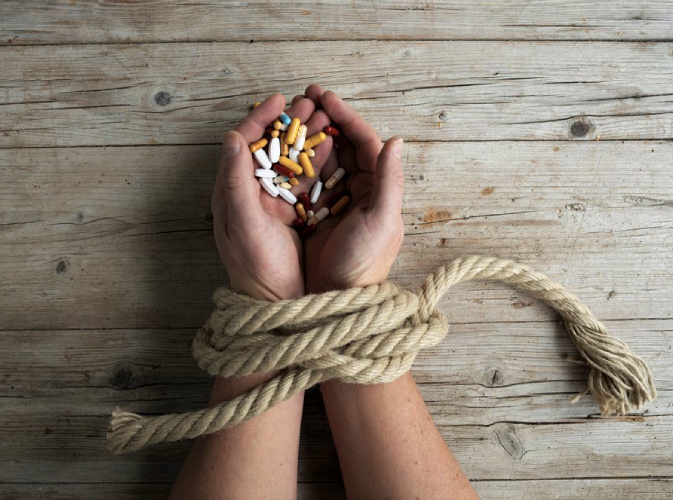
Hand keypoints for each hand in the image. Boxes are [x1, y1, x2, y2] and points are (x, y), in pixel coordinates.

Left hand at [211, 93, 332, 300]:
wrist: (276, 302)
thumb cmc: (256, 267)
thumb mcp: (245, 224)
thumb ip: (235, 181)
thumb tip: (231, 137)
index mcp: (232, 192)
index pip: (243, 145)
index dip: (260, 119)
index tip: (280, 99)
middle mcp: (250, 193)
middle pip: (269, 148)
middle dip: (290, 124)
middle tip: (310, 102)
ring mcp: (272, 203)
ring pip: (290, 161)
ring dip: (307, 138)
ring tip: (326, 118)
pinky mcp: (291, 214)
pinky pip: (305, 181)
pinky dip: (318, 162)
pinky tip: (334, 148)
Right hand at [301, 85, 404, 292]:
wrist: (338, 299)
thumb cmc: (365, 261)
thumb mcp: (382, 220)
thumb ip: (390, 180)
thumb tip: (396, 139)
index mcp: (379, 188)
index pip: (365, 142)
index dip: (346, 116)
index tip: (325, 96)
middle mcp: (360, 190)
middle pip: (343, 145)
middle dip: (325, 119)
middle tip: (304, 97)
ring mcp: (336, 200)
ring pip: (323, 159)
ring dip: (309, 136)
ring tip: (291, 114)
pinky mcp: (315, 212)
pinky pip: (306, 180)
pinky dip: (296, 162)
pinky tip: (280, 148)